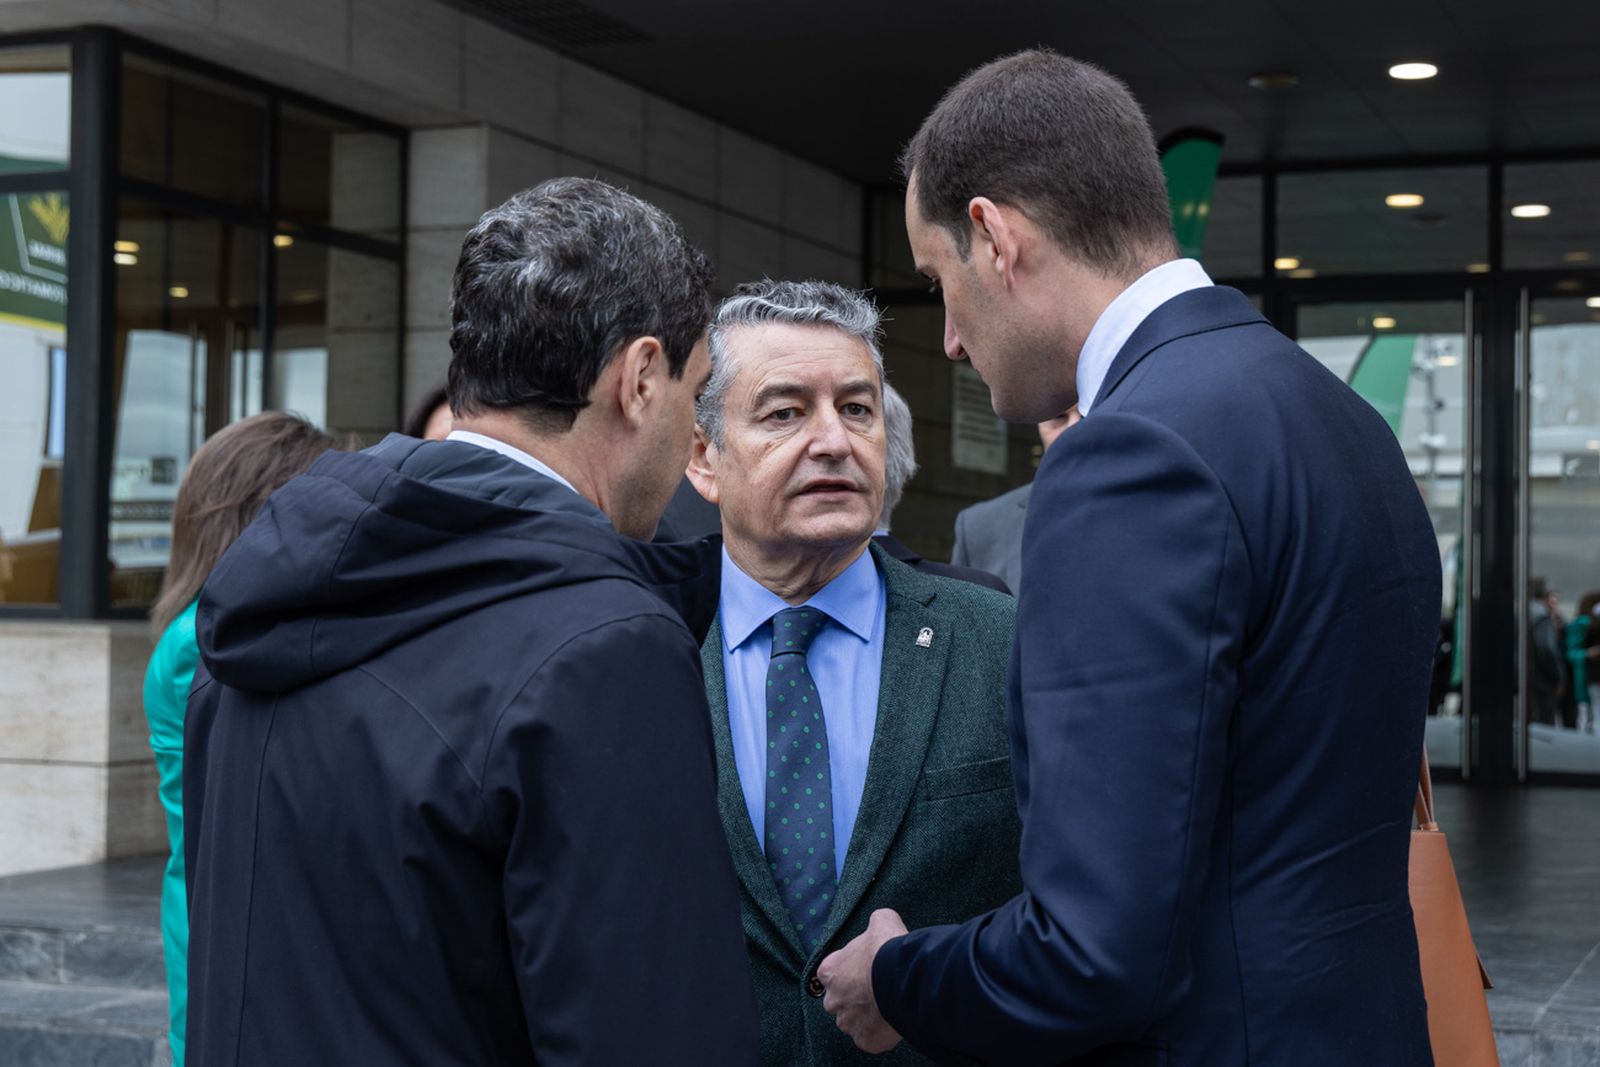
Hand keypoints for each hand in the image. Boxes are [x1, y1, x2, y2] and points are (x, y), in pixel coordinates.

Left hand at [818, 908, 907, 1053]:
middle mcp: (833, 1000)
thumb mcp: (882, 921)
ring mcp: (848, 1023)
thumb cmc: (887, 949)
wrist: (903, 978)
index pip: (831, 973)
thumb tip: (880, 921)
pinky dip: (880, 1032)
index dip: (849, 970)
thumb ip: (875, 923)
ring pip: (854, 1021)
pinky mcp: (865, 1040)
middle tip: (877, 988)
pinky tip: (892, 1019)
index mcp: (829, 972)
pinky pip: (871, 1038)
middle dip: (855, 996)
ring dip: (867, 1015)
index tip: (865, 968)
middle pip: (840, 1000)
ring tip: (888, 1004)